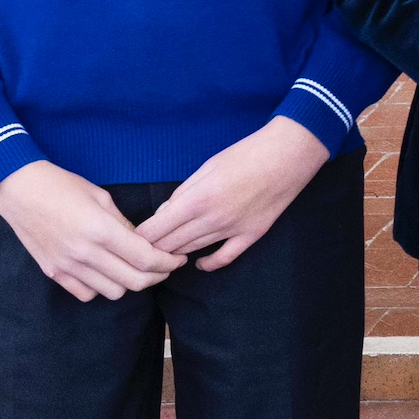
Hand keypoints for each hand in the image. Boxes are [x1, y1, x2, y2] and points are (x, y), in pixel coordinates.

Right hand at [0, 161, 185, 301]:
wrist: (19, 191)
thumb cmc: (62, 186)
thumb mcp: (101, 198)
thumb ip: (123, 225)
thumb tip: (143, 243)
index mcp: (101, 231)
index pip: (146, 259)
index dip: (168, 263)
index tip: (177, 259)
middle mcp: (85, 254)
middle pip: (134, 281)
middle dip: (156, 276)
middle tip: (164, 267)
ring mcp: (67, 267)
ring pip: (112, 292)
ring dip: (129, 283)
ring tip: (134, 268)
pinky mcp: (53, 273)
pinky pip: (87, 294)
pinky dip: (102, 288)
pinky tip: (106, 272)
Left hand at [133, 116, 330, 271]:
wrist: (288, 154)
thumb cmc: (245, 153)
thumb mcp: (207, 166)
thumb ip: (182, 192)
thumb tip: (165, 213)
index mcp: (196, 199)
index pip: (154, 230)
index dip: (137, 238)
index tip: (129, 238)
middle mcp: (211, 219)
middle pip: (169, 245)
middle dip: (151, 248)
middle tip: (140, 250)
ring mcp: (232, 230)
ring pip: (191, 251)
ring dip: (174, 253)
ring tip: (163, 254)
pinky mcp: (251, 235)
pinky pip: (223, 258)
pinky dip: (207, 264)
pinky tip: (199, 263)